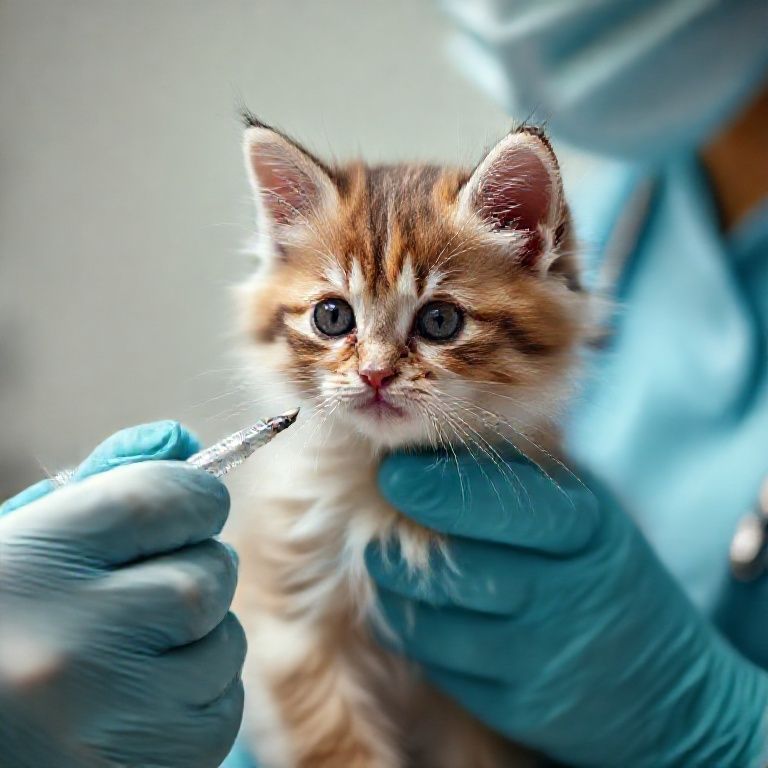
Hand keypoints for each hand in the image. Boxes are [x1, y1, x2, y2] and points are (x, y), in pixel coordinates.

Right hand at [0, 423, 245, 767]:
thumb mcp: (21, 544)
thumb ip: (102, 486)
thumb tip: (182, 442)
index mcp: (35, 566)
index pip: (166, 497)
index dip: (195, 497)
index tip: (191, 509)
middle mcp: (76, 643)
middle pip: (210, 573)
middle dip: (198, 572)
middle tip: (148, 594)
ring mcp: (114, 719)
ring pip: (226, 644)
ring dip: (200, 640)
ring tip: (133, 657)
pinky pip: (221, 712)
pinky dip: (200, 700)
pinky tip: (140, 705)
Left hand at [369, 452, 767, 766]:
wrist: (662, 683)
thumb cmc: (599, 568)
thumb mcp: (582, 508)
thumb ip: (516, 473)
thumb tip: (427, 440)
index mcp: (585, 528)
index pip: (501, 503)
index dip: (435, 487)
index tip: (392, 471)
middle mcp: (566, 594)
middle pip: (456, 565)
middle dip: (397, 541)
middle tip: (373, 520)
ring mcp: (542, 657)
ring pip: (433, 620)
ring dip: (396, 588)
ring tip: (388, 561)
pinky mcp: (517, 706)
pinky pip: (438, 665)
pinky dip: (414, 632)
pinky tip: (418, 608)